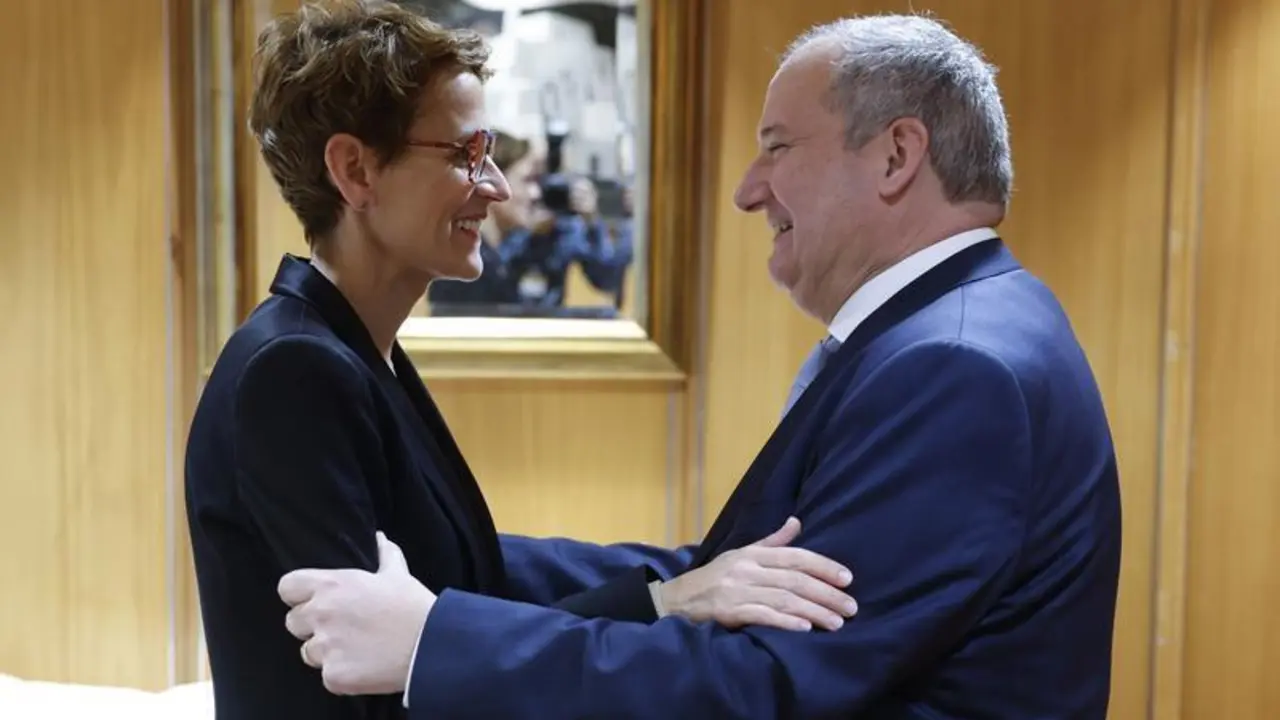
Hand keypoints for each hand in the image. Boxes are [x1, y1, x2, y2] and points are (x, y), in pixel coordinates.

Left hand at [278, 532, 434, 694]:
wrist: (429, 645)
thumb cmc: (412, 606)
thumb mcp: (397, 574)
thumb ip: (384, 554)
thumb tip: (380, 538)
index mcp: (331, 586)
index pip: (287, 587)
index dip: (298, 595)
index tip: (313, 601)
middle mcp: (321, 614)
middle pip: (293, 622)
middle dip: (313, 626)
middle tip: (343, 628)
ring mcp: (325, 646)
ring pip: (308, 652)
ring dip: (327, 652)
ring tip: (357, 648)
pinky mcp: (333, 675)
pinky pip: (327, 676)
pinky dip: (342, 675)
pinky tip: (365, 666)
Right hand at [660, 517, 856, 630]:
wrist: (677, 599)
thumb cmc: (715, 577)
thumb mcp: (742, 554)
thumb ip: (772, 542)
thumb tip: (797, 522)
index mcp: (752, 553)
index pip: (795, 556)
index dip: (823, 566)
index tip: (847, 578)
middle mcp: (747, 569)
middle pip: (794, 580)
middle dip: (826, 594)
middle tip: (851, 607)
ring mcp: (737, 590)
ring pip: (784, 599)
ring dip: (814, 611)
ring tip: (837, 622)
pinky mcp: (728, 611)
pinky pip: (762, 615)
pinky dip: (785, 621)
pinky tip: (804, 628)